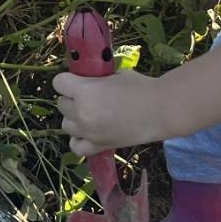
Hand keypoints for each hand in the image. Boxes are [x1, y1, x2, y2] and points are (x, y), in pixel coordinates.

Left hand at [51, 69, 166, 156]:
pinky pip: (76, 146)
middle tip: (90, 97)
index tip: (78, 81)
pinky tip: (88, 133)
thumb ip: (97, 79)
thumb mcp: (115, 75)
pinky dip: (79, 140)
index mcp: (84, 90)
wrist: (161, 110)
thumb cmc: (141, 87)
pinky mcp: (98, 146)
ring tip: (91, 114)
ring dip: (75, 118)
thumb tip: (90, 80)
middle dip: (72, 99)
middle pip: (61, 104)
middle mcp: (81, 112)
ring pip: (65, 125)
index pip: (58, 83)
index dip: (68, 81)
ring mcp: (88, 131)